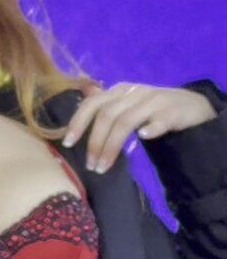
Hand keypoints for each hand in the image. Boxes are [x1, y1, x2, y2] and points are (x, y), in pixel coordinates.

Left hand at [62, 80, 217, 173]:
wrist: (190, 105)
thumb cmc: (151, 109)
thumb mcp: (126, 105)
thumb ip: (105, 110)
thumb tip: (76, 121)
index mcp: (119, 91)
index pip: (93, 103)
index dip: (78, 122)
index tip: (67, 143)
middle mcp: (134, 93)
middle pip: (107, 114)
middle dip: (95, 141)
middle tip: (90, 165)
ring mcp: (154, 101)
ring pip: (127, 121)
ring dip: (112, 146)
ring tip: (103, 167)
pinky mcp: (172, 112)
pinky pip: (159, 120)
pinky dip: (150, 128)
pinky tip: (143, 137)